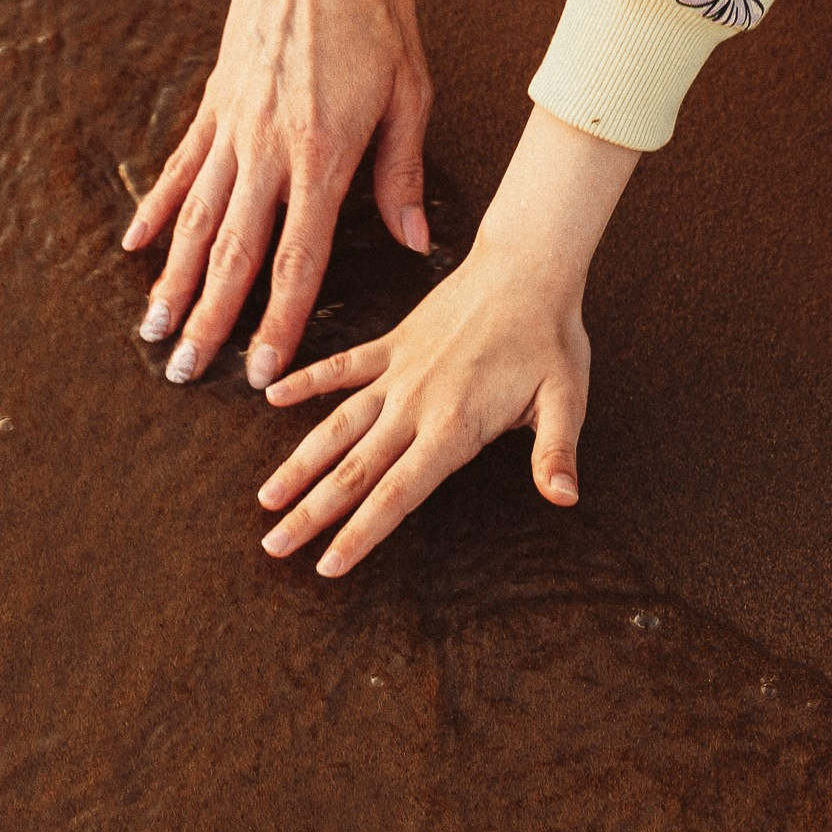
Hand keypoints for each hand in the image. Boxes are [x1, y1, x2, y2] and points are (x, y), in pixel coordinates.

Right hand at [125, 0, 431, 385]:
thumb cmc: (374, 11)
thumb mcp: (409, 93)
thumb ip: (403, 174)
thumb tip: (415, 243)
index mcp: (323, 156)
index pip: (298, 260)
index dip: (278, 322)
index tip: (258, 371)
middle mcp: (267, 150)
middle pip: (234, 254)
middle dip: (209, 320)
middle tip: (184, 374)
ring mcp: (232, 125)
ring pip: (197, 220)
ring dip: (173, 280)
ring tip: (153, 331)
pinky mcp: (214, 99)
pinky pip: (181, 165)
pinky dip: (159, 208)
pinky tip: (136, 245)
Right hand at [252, 105, 638, 573]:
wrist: (528, 266)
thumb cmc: (550, 336)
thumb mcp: (566, 399)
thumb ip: (556, 452)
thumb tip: (564, 498)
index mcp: (455, 427)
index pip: (398, 494)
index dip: (360, 533)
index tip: (328, 565)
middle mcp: (416, 405)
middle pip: (354, 471)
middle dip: (312, 514)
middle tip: (274, 548)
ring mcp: (398, 373)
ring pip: (337, 426)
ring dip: (299, 463)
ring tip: (266, 497)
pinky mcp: (392, 343)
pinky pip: (342, 366)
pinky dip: (307, 380)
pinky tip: (273, 395)